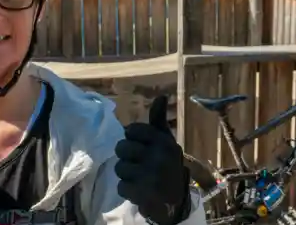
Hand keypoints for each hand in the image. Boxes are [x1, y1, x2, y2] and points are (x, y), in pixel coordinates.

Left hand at [115, 95, 191, 224]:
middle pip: (121, 147)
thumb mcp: (166, 142)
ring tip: (139, 178)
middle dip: (126, 157)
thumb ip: (158, 121)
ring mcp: (150, 176)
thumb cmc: (168, 165)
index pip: (131, 130)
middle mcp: (158, 156)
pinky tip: (138, 190)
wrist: (176, 201)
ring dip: (126, 174)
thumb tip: (162, 95)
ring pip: (119, 168)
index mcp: (163, 141)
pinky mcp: (142, 193)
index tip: (141, 146)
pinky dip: (127, 190)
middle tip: (138, 164)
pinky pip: (120, 186)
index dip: (131, 138)